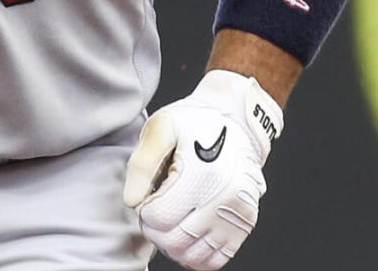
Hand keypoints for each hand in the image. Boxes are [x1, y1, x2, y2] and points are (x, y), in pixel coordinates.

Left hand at [122, 69, 283, 269]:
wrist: (238, 121)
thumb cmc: (196, 123)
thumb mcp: (162, 127)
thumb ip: (142, 164)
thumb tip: (132, 202)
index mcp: (201, 172)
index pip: (159, 218)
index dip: (145, 210)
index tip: (150, 194)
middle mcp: (224, 197)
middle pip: (175, 242)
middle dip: (157, 230)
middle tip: (157, 208)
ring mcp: (237, 213)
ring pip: (194, 257)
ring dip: (175, 245)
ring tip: (173, 218)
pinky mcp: (245, 223)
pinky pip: (217, 260)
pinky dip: (198, 254)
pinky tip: (190, 232)